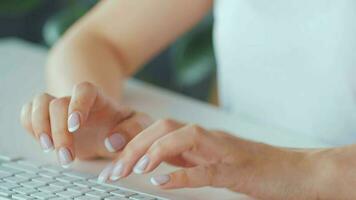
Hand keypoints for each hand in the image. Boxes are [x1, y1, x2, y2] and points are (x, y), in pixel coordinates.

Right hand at [20, 82, 151, 166]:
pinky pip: (28, 113)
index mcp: (99, 98)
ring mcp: (59, 107)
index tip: (76, 126)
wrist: (108, 128)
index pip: (84, 90)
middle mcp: (76, 100)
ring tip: (50, 149)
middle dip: (59, 131)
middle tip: (68, 157)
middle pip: (58, 103)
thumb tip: (113, 140)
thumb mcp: (137, 125)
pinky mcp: (46, 118)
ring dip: (40, 127)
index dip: (77, 104)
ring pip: (39, 103)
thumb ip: (134, 129)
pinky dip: (30, 126)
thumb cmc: (122, 125)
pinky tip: (45, 142)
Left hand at [98, 119, 319, 199]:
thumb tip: (161, 168)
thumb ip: (189, 160)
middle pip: (164, 128)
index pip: (161, 129)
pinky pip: (205, 169)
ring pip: (181, 138)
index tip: (111, 157)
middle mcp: (208, 138)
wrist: (295, 170)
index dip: (133, 139)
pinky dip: (180, 175)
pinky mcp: (235, 169)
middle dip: (134, 145)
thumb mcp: (214, 162)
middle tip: (112, 170)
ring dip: (152, 152)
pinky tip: (160, 183)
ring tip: (131, 169)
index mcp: (201, 137)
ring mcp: (222, 150)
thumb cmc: (255, 167)